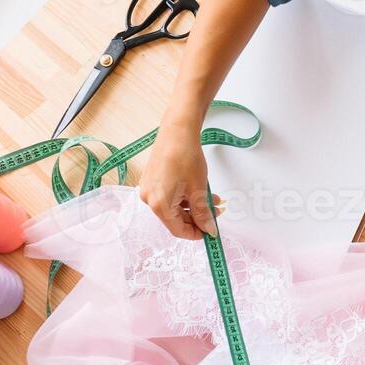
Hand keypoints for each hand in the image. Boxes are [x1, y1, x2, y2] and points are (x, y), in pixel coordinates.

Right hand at [139, 123, 222, 238]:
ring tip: (212, 198)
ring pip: (174, 207)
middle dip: (197, 217)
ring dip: (194, 205)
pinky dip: (184, 196)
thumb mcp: (198, 190)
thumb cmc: (185, 157)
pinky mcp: (151, 180)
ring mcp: (149, 189)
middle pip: (176, 219)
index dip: (196, 233)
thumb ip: (203, 213)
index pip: (178, 230)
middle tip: (215, 212)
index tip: (210, 232)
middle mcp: (149, 199)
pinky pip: (169, 196)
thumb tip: (209, 229)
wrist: (177, 131)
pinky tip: (199, 190)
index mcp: (159, 205)